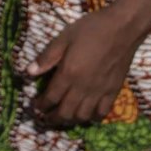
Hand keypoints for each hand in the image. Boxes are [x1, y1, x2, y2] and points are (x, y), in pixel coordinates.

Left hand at [28, 5, 143, 126]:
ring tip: (63, 118)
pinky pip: (101, 113)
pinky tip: (86, 114)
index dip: (41, 105)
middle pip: (65, 112)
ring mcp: (99, 92)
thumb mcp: (64, 37)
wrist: (123, 28)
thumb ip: (47, 57)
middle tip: (45, 117)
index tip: (35, 107)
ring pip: (82, 117)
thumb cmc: (91, 29)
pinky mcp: (113, 92)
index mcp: (69, 74)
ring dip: (70, 121)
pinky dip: (92, 118)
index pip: (51, 98)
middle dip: (52, 118)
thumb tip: (28, 72)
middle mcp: (83, 87)